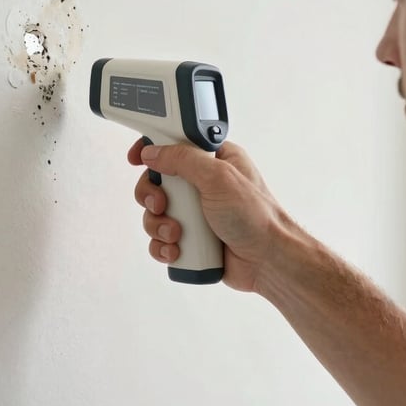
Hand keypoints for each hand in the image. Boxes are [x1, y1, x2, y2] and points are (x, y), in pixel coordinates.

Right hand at [127, 138, 289, 291]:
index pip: (174, 145)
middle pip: (157, 182)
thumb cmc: (256, 216)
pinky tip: (176, 251)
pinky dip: (162, 246)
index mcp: (213, 160)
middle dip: (152, 197)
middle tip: (162, 205)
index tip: (136, 158)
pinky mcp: (191, 239)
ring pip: (155, 213)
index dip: (152, 150)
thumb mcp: (218, 177)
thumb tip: (152, 153)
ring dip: (158, 225)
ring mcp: (196, 213)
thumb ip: (183, 159)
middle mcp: (202, 185)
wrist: (268, 260)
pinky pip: (161, 240)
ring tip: (177, 235)